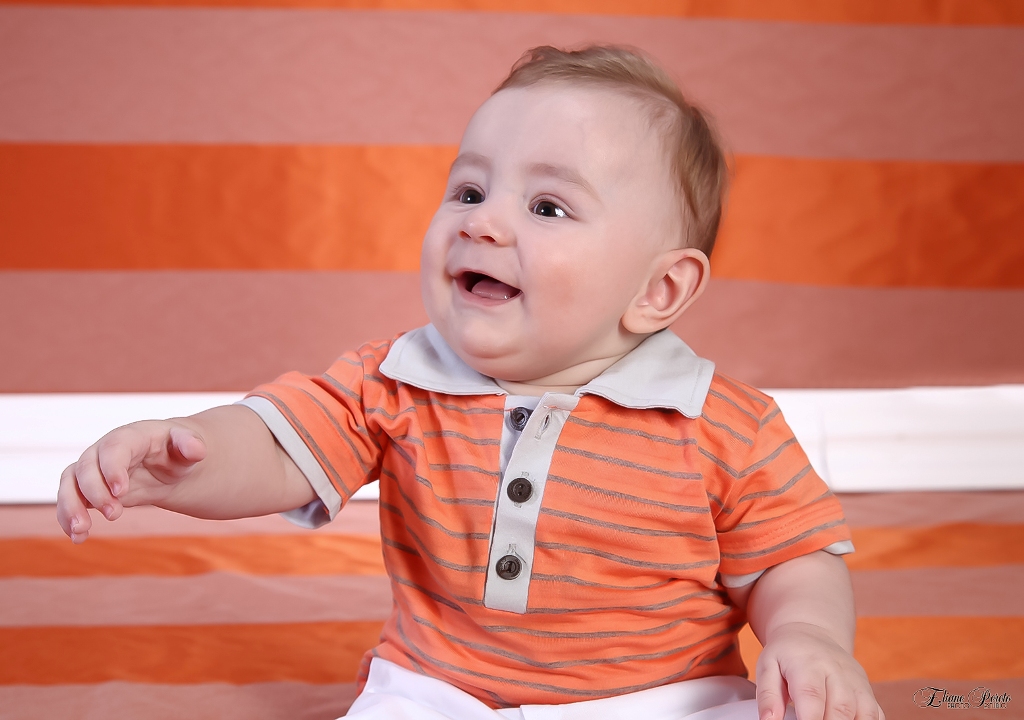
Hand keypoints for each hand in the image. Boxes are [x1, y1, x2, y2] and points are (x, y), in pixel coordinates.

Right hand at [56, 421, 206, 542]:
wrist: (165, 462)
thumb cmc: (176, 452)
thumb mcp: (189, 446)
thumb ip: (191, 445)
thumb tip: (196, 449)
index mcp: (131, 436)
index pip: (114, 447)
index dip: (113, 468)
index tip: (121, 491)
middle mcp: (105, 450)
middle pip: (87, 466)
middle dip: (95, 492)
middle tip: (114, 514)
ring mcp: (93, 468)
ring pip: (69, 483)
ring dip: (70, 506)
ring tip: (82, 530)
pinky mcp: (86, 488)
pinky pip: (69, 499)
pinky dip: (67, 518)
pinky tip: (78, 537)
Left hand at [756, 621, 882, 719]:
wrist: (812, 633)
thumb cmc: (786, 655)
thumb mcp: (768, 666)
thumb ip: (768, 696)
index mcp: (808, 665)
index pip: (812, 697)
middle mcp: (837, 672)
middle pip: (841, 709)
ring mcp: (856, 682)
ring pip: (865, 713)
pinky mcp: (868, 691)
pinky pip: (877, 714)